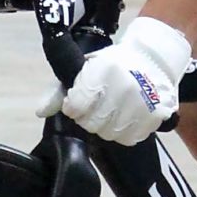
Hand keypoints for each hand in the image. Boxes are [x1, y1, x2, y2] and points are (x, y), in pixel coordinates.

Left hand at [42, 16, 193, 145]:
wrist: (154, 57)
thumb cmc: (114, 63)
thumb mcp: (84, 67)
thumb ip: (59, 89)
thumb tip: (41, 111)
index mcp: (103, 71)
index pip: (75, 106)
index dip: (73, 107)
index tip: (77, 103)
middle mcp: (124, 87)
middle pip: (92, 124)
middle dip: (89, 118)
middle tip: (96, 108)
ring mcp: (142, 103)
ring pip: (110, 134)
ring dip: (107, 127)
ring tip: (112, 113)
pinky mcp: (156, 116)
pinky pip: (130, 138)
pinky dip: (125, 132)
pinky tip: (126, 118)